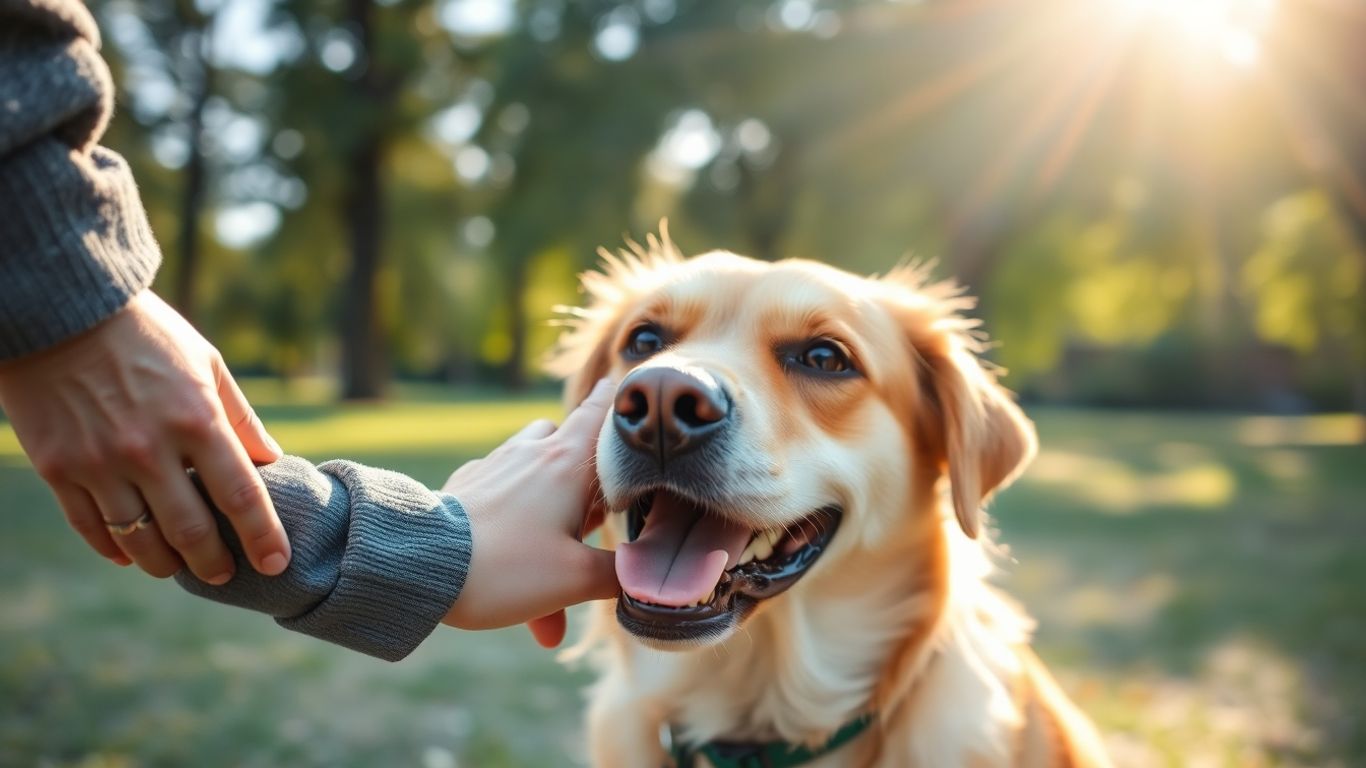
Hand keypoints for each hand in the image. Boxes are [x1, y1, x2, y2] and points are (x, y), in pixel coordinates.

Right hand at [0, 290, 287, 582]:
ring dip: (166, 565)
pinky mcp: (58, 468)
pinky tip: (132, 554)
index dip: (263, 536)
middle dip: (215, 562)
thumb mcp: (206, 364)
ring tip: (180, 568)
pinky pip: (92, 527)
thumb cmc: (146, 334)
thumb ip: (240, 418)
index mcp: (196, 420)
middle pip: (191, 531)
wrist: (60, 310)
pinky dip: (116, 549)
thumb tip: (273, 460)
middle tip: (226, 574)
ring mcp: (99, 463)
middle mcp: (149, 449)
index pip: (240, 495)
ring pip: (141, 540)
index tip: (277, 563)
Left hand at [441, 378, 617, 646]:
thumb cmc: (505, 567)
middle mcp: (531, 454)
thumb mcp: (574, 579)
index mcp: (568, 465)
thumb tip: (646, 574)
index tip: (627, 386)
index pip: (601, 413)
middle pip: (569, 439)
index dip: (618, 400)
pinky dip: (514, 520)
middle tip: (597, 517)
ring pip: (533, 463)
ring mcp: (494, 467)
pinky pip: (501, 494)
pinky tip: (508, 557)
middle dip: (587, 474)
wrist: (420, 566)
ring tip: (552, 545)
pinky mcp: (465, 487)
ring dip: (549, 497)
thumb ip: (617, 574)